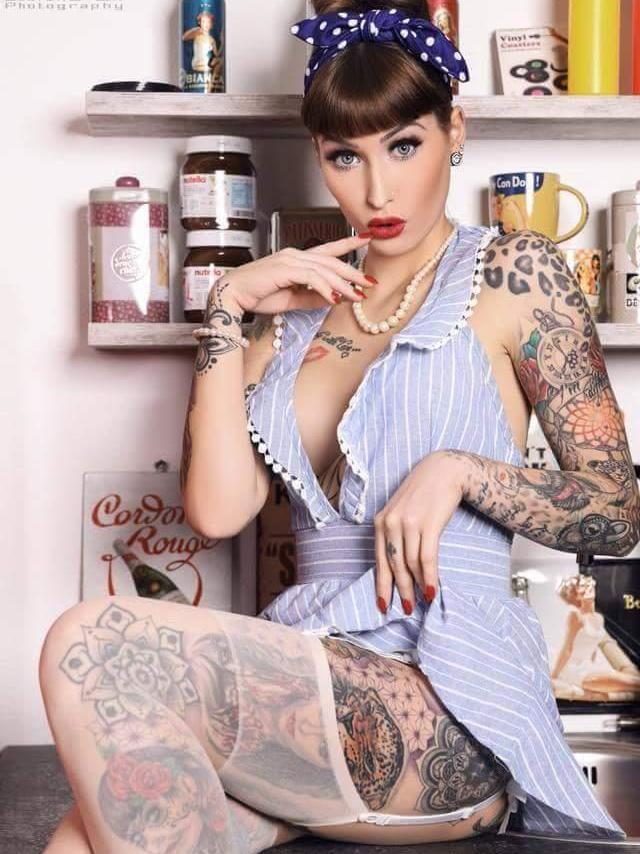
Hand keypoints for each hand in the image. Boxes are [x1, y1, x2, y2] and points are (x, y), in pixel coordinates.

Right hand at [219, 233, 374, 315]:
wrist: (232, 296)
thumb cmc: (256, 297)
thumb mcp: (291, 300)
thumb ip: (312, 299)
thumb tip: (334, 299)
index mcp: (296, 259)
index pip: (327, 250)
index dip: (348, 244)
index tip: (367, 239)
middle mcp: (295, 255)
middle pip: (331, 261)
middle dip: (353, 273)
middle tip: (370, 283)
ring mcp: (289, 259)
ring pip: (325, 269)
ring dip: (343, 285)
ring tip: (356, 297)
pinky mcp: (284, 268)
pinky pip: (312, 277)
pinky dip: (325, 288)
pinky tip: (334, 299)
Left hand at [373, 450, 468, 615]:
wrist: (444, 470)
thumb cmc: (423, 494)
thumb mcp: (400, 511)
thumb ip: (395, 534)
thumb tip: (399, 568)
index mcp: (381, 521)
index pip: (379, 560)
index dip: (381, 585)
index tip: (383, 605)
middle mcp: (390, 522)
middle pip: (394, 565)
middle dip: (400, 590)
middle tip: (406, 609)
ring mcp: (408, 523)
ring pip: (411, 564)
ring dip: (418, 586)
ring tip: (423, 600)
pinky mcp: (428, 524)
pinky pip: (427, 558)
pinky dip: (430, 577)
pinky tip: (433, 589)